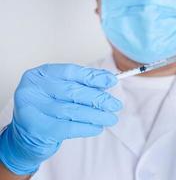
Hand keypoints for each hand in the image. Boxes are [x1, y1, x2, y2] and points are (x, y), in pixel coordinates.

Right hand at [0, 64, 121, 174]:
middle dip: (99, 99)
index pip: (72, 72)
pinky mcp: (38, 128)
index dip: (94, 77)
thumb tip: (108, 81)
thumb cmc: (48, 108)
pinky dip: (88, 127)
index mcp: (40, 74)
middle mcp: (33, 89)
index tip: (112, 81)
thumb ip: (81, 84)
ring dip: (97, 115)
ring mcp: (33, 109)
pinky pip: (69, 127)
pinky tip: (98, 128)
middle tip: (116, 105)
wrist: (25, 136)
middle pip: (74, 92)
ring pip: (74, 111)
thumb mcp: (61, 91)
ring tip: (112, 118)